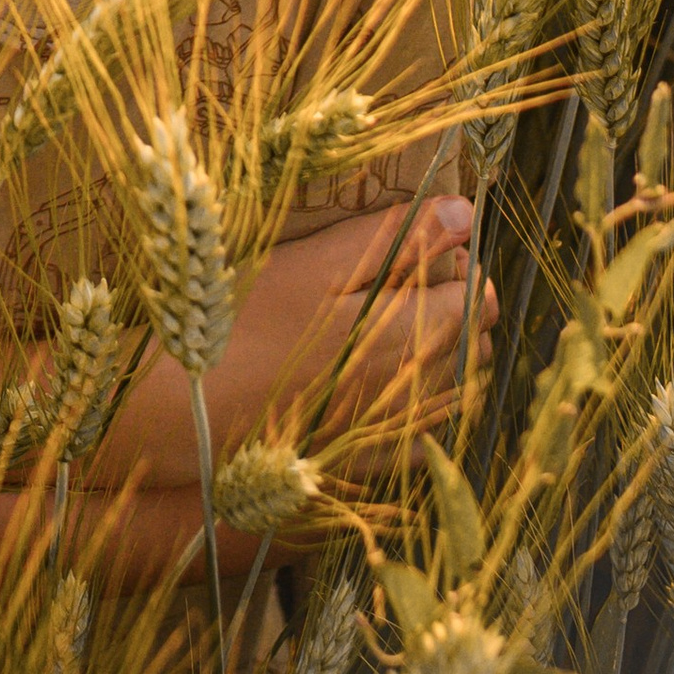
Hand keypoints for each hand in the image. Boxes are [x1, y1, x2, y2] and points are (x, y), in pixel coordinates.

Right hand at [88, 195, 494, 493]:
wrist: (196, 407)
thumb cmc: (249, 318)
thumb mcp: (317, 263)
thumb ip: (396, 240)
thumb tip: (462, 213)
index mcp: (412, 332)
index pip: (477, 297)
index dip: (455, 265)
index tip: (418, 251)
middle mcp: (418, 388)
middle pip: (475, 345)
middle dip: (454, 308)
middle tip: (400, 284)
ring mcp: (395, 431)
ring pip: (455, 391)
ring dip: (442, 357)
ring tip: (393, 330)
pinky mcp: (370, 461)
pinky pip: (426, 437)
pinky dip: (420, 407)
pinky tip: (383, 385)